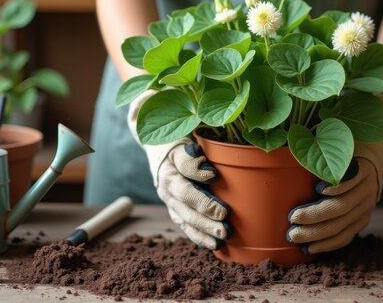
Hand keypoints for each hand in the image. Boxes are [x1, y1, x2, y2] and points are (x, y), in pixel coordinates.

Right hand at [128, 92, 230, 249]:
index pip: (184, 178)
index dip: (198, 182)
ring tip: (222, 239)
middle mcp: (167, 187)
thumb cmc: (177, 136)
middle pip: (185, 205)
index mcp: (169, 167)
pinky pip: (186, 226)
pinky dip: (199, 236)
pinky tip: (215, 245)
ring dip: (203, 231)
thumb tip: (207, 171)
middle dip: (205, 216)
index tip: (215, 178)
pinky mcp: (176, 208)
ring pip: (185, 219)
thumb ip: (190, 155)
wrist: (157, 141)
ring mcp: (170, 200)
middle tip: (226, 225)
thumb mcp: (182, 136)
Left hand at [287, 94, 382, 254]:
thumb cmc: (351, 135)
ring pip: (343, 225)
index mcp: (363, 164)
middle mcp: (368, 187)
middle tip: (291, 219)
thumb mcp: (342, 128)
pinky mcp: (363, 217)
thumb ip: (323, 130)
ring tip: (294, 236)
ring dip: (317, 234)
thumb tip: (292, 130)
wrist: (380, 147)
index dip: (337, 184)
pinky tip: (309, 250)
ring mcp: (367, 205)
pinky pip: (347, 236)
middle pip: (343, 206)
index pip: (352, 177)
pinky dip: (327, 245)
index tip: (317, 187)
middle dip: (315, 216)